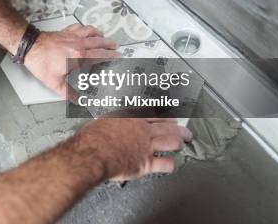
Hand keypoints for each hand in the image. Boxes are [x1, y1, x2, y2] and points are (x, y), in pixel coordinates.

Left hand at [23, 24, 118, 98]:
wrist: (30, 46)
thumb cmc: (41, 62)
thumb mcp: (55, 82)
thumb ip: (68, 92)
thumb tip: (77, 100)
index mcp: (78, 57)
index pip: (100, 55)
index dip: (111, 56)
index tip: (118, 57)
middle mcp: (78, 44)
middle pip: (99, 43)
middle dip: (109, 45)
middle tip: (116, 47)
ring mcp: (72, 36)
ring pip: (91, 33)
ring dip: (100, 35)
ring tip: (106, 38)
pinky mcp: (65, 31)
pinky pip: (80, 27)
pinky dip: (87, 28)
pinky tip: (88, 30)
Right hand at [71, 118, 192, 181]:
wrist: (93, 153)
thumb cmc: (93, 138)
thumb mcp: (102, 120)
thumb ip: (112, 119)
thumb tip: (109, 118)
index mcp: (132, 118)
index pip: (154, 113)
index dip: (165, 115)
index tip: (170, 116)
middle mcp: (143, 130)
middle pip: (168, 126)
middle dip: (179, 128)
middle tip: (184, 130)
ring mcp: (147, 146)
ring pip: (172, 141)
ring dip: (179, 142)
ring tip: (182, 144)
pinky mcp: (147, 163)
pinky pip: (166, 163)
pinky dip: (171, 164)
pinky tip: (172, 164)